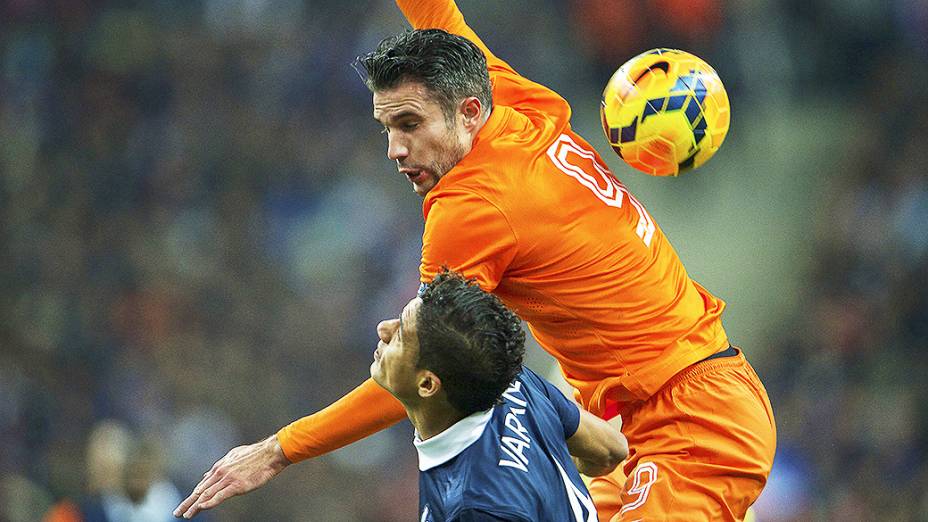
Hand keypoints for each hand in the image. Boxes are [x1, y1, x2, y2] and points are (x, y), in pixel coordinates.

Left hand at [173, 435, 289, 518]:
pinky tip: (201, 508)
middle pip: (200, 490)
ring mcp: (228, 479)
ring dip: (195, 506)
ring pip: (207, 495)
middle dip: (188, 502)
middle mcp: (221, 473)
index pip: (203, 484)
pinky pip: (220, 496)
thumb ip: (220, 465)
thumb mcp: (234, 456)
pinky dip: (209, 502)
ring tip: (186, 515)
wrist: (270, 453)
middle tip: (177, 512)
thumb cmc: (256, 454)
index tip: (186, 503)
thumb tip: (207, 474)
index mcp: (220, 467)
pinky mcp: (237, 485)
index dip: (193, 495)